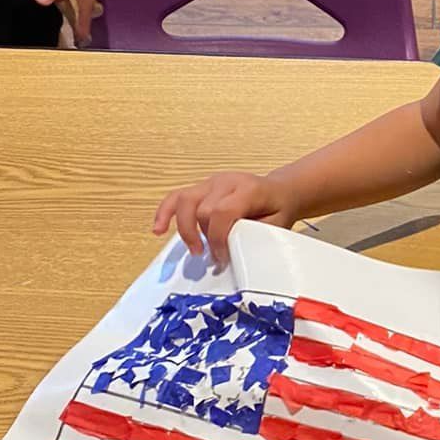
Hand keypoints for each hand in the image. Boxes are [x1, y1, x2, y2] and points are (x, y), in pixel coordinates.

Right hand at [152, 170, 290, 261]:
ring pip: (185, 200)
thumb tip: (237, 256)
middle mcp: (227, 182)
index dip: (218, 238)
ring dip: (184, 228)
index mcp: (248, 189)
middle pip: (203, 209)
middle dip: (206, 237)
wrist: (281, 191)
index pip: (223, 211)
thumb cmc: (278, 209)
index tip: (222, 257)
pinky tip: (158, 229)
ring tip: (194, 249)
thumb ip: (257, 236)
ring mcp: (212, 182)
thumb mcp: (277, 224)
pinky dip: (165, 212)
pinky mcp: (202, 187)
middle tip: (216, 257)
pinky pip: (177, 196)